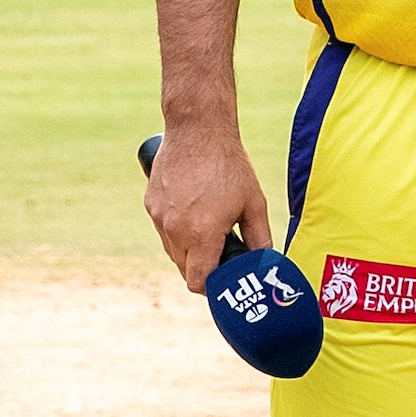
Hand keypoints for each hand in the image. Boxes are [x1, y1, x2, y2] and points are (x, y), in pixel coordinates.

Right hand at [146, 124, 271, 293]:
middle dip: (202, 268)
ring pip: (172, 250)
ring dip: (188, 249)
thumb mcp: (254, 203)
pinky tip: (193, 211)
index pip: (197, 282)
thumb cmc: (229, 165)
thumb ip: (260, 237)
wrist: (198, 129)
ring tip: (208, 229)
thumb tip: (265, 261)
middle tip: (221, 255)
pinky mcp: (150, 203)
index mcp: (202, 235)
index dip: (211, 287)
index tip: (222, 281)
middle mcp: (175, 230)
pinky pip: (163, 229)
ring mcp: (159, 217)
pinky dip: (176, 229)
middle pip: (185, 269)